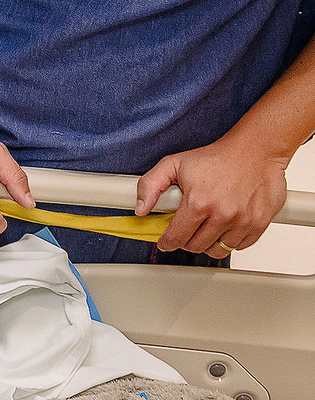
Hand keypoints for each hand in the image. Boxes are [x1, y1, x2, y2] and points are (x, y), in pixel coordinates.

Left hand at [137, 136, 288, 257]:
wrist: (255, 150)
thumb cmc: (217, 156)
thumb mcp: (174, 163)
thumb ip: (150, 185)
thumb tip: (140, 209)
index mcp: (198, 202)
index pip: (176, 237)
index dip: (166, 242)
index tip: (165, 242)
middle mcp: (222, 215)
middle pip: (196, 246)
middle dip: (186, 240)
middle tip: (186, 229)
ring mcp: (243, 221)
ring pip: (218, 250)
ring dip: (208, 243)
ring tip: (205, 227)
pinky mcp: (259, 224)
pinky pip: (239, 246)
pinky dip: (229, 241)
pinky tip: (224, 226)